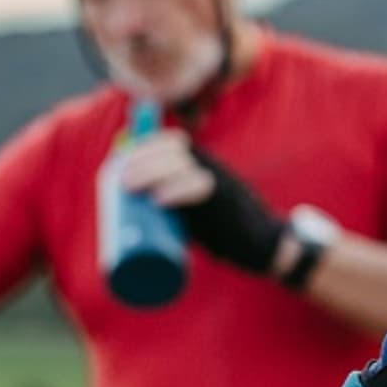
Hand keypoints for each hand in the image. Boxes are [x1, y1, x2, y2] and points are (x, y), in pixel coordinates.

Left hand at [114, 131, 285, 274]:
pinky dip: (178, 192)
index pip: (171, 141)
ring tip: (130, 188)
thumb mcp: (200, 209)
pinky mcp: (226, 204)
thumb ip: (175, 203)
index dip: (143, 146)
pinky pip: (201, 189)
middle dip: (142, 160)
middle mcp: (211, 168)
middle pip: (173, 150)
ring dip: (151, 171)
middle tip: (121, 182)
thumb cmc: (227, 228)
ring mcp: (220, 183)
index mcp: (203, 165)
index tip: (119, 163)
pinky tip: (159, 200)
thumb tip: (132, 210)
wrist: (266, 245)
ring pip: (183, 165)